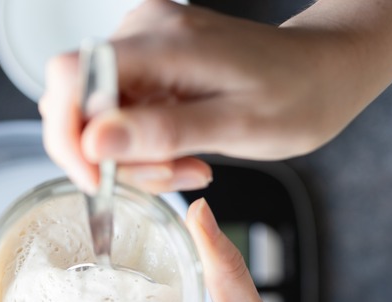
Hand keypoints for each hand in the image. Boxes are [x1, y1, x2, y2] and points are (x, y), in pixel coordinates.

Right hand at [39, 0, 373, 193]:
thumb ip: (163, 132)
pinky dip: (145, 147)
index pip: (69, 76)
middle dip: (113, 157)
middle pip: (80, 104)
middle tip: (172, 174)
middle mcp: (144, 32)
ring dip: (135, 158)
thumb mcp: (238, 125)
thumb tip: (93, 142)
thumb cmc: (297, 95)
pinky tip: (185, 152)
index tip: (97, 178)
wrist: (323, 71)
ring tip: (189, 165)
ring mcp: (145, 45)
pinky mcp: (150, 63)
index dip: (67, 134)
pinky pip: (121, 115)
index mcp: (164, 40)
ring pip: (99, 117)